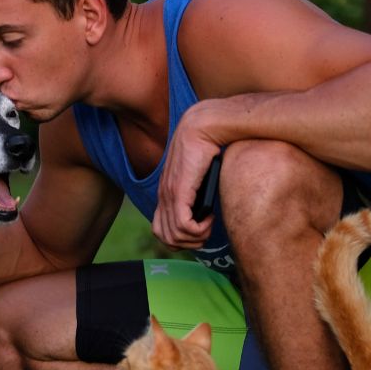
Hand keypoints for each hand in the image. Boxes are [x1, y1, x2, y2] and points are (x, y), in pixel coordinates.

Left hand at [153, 105, 221, 248]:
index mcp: (166, 193)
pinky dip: (199, 229)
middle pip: (167, 239)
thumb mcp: (199, 175)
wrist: (202, 125)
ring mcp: (170, 194)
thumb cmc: (207, 147)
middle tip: (206, 231)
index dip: (181, 238)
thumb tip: (206, 208)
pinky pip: (183, 226)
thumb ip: (197, 191)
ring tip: (209, 225)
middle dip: (190, 243)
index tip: (200, 228)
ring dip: (196, 237)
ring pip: (174, 237)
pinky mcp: (179, 191)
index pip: (160, 231)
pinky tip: (210, 218)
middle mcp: (163, 196)